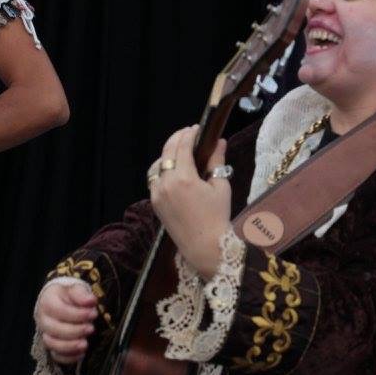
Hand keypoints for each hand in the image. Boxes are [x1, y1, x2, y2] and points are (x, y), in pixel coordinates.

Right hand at [36, 282, 98, 364]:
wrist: (60, 304)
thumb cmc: (68, 297)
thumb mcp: (74, 289)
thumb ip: (81, 294)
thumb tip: (91, 300)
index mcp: (47, 302)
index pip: (59, 310)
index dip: (77, 314)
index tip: (93, 313)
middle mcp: (43, 320)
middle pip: (55, 329)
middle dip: (75, 331)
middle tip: (91, 328)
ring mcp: (46, 334)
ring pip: (52, 344)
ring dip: (70, 346)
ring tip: (85, 344)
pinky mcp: (51, 347)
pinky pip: (56, 356)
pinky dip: (69, 357)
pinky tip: (82, 353)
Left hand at [148, 126, 230, 276]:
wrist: (204, 246)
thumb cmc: (217, 217)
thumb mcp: (221, 187)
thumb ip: (217, 162)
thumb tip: (220, 142)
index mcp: (184, 179)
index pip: (182, 147)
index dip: (189, 134)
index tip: (197, 129)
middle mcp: (166, 184)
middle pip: (167, 152)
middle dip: (177, 139)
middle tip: (188, 133)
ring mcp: (157, 194)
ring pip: (157, 165)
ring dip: (167, 154)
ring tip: (180, 150)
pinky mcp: (155, 203)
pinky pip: (154, 180)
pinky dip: (162, 170)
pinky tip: (173, 169)